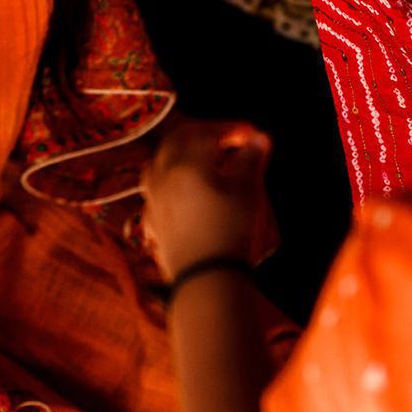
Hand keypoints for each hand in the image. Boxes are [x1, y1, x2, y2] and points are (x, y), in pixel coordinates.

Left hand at [141, 118, 276, 278]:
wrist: (206, 282)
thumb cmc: (231, 232)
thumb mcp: (248, 192)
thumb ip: (251, 160)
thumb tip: (259, 139)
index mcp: (188, 163)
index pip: (209, 132)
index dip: (233, 129)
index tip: (252, 135)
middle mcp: (164, 176)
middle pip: (177, 140)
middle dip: (202, 133)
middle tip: (225, 139)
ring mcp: (154, 201)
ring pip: (158, 164)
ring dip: (179, 155)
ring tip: (200, 162)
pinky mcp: (152, 224)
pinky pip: (154, 193)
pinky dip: (169, 184)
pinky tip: (181, 193)